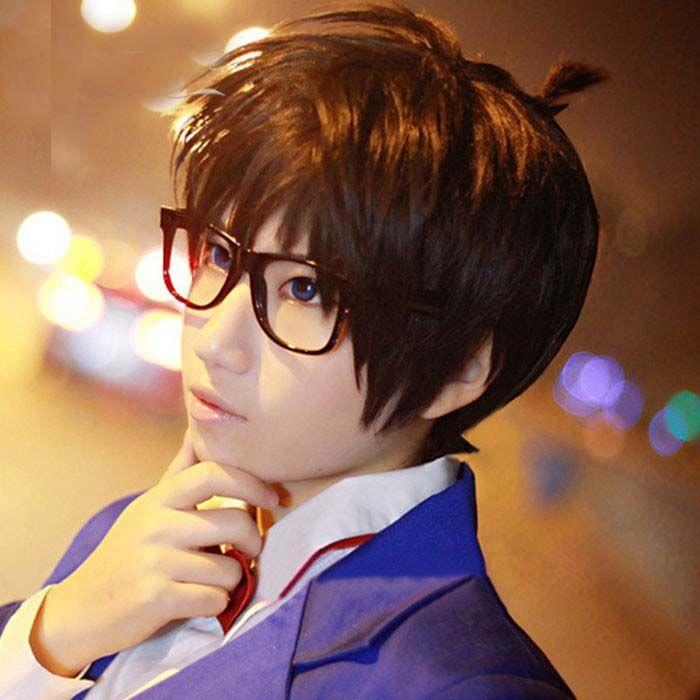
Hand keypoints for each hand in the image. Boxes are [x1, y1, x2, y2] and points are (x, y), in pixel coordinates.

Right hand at [35, 429, 278, 673]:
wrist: (84, 607)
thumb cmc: (130, 551)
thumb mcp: (150, 505)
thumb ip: (180, 471)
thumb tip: (197, 427)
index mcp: (160, 498)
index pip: (214, 473)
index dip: (251, 483)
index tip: (272, 498)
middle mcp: (157, 524)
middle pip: (235, 522)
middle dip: (253, 541)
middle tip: (248, 551)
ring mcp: (155, 561)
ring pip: (229, 568)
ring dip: (231, 580)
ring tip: (213, 579)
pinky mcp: (156, 598)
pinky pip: (215, 600)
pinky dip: (217, 605)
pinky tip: (199, 600)